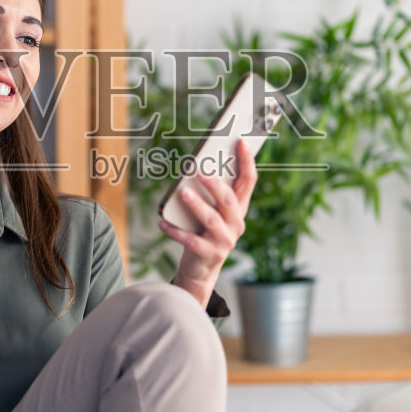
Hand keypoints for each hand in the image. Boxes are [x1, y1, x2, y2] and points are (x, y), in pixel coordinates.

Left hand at [161, 138, 257, 307]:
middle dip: (214, 184)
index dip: (247, 161)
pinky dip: (175, 231)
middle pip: (229, 200)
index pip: (248, 181)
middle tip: (199, 170)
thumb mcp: (211, 210)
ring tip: (183, 193)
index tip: (242, 141)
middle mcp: (236, 223)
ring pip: (212, 219)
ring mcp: (225, 241)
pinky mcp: (210, 255)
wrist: (200, 270)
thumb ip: (210, 191)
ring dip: (197, 205)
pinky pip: (191, 241)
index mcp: (239, 208)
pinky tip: (162, 222)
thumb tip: (197, 164)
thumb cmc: (203, 232)